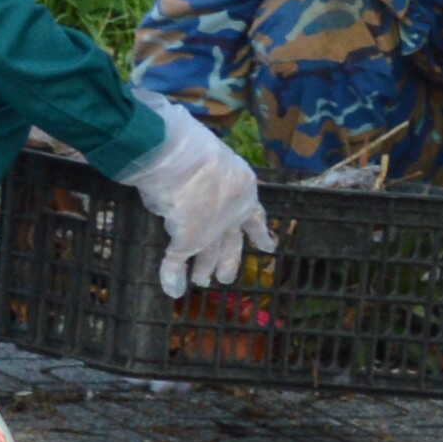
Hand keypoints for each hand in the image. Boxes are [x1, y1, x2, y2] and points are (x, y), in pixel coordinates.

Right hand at [125, 121, 277, 293]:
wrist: (186, 161)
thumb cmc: (196, 151)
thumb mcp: (211, 160)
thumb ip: (205, 177)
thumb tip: (186, 183)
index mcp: (244, 191)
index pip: (255, 217)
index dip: (260, 234)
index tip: (270, 247)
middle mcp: (232, 214)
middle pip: (232, 243)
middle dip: (229, 261)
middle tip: (226, 278)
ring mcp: (212, 229)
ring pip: (210, 253)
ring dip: (204, 269)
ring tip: (203, 281)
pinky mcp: (190, 240)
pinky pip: (177, 260)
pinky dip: (172, 276)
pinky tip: (173, 289)